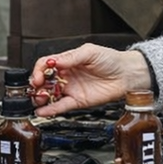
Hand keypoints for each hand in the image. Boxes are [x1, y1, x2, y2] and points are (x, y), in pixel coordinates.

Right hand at [29, 45, 151, 116]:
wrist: (126, 75)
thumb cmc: (111, 60)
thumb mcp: (90, 52)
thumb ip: (71, 58)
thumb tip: (54, 62)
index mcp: (67, 61)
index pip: (46, 65)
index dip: (39, 70)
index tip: (39, 76)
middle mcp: (66, 75)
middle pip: (44, 81)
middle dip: (37, 85)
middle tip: (36, 88)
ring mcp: (71, 89)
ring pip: (50, 95)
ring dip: (41, 97)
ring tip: (39, 99)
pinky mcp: (77, 101)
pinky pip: (61, 106)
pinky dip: (51, 110)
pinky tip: (43, 111)